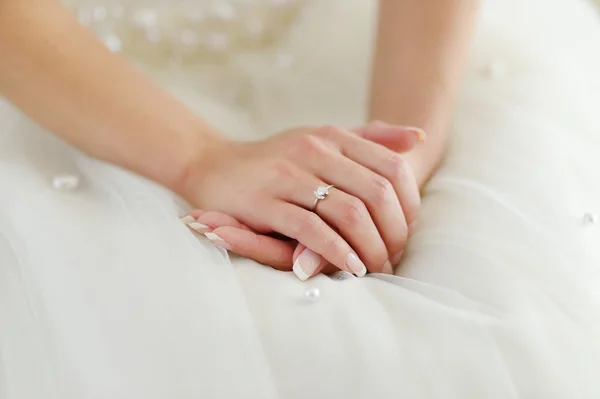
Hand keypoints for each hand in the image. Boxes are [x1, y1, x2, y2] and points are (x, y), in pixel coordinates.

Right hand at [181, 122, 423, 277]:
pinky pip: (310, 228)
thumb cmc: (276, 160)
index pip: (392, 168)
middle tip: (394, 257)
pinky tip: (350, 267)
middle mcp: (313, 150)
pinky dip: (336, 251)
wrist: (213, 166)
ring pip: (348, 212)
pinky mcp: (263, 201)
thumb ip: (368, 138)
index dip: (410, 204)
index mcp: (332, 137)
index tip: (406, 230)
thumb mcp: (321, 140)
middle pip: (376, 193)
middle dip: (394, 232)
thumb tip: (418, 137)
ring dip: (370, 247)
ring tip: (376, 267)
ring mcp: (287, 174)